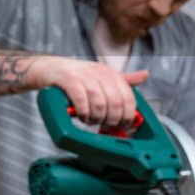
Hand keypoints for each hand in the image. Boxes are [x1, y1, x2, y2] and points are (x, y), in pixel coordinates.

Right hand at [31, 55, 148, 130]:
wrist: (49, 68)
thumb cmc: (76, 77)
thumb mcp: (101, 77)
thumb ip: (123, 80)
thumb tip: (145, 75)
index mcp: (112, 73)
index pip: (129, 98)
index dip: (127, 116)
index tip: (123, 126)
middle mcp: (100, 72)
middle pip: (115, 103)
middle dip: (111, 120)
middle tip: (104, 125)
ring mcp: (84, 75)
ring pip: (99, 103)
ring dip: (96, 118)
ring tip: (91, 120)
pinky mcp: (68, 79)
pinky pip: (82, 100)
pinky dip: (83, 112)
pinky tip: (82, 116)